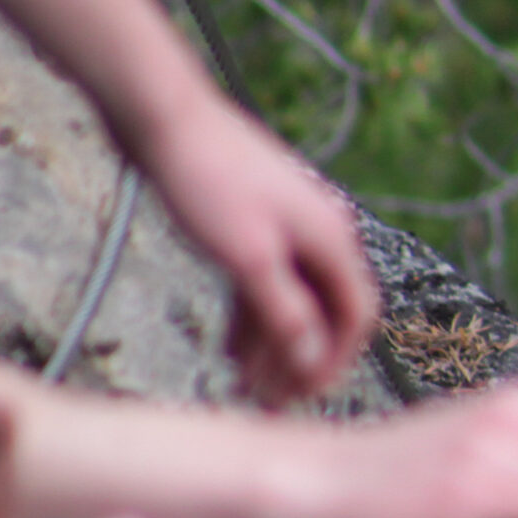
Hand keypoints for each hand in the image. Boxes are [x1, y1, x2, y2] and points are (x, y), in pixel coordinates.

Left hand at [128, 101, 377, 404]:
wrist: (162, 116)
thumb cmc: (206, 179)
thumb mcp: (248, 258)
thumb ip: (285, 313)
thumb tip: (314, 360)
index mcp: (331, 239)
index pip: (355, 315)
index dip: (335, 360)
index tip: (305, 397)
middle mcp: (319, 234)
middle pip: (324, 312)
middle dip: (300, 360)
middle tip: (270, 401)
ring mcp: (286, 228)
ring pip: (291, 300)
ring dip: (272, 344)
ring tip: (244, 383)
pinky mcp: (252, 225)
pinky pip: (264, 283)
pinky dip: (251, 317)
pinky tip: (230, 346)